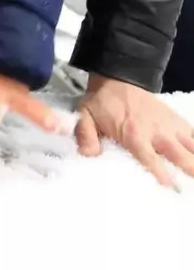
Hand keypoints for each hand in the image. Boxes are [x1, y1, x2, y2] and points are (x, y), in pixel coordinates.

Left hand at [0, 67, 64, 132]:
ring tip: (66, 130)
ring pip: (38, 107)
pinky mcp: (29, 97)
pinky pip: (41, 108)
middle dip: (38, 116)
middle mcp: (11, 96)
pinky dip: (54, 119)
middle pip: (25, 107)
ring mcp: (23, 96)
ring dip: (51, 119)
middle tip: (52, 127)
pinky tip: (68, 130)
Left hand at [76, 75, 193, 189]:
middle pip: (181, 156)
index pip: (151, 160)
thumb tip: (89, 155)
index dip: (163, 176)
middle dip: (189, 171)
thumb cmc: (102, 103)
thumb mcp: (85, 117)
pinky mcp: (177, 120)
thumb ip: (86, 136)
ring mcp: (170, 125)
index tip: (171, 191)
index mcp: (134, 133)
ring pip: (193, 147)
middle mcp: (157, 131)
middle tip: (188, 190)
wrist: (117, 78)